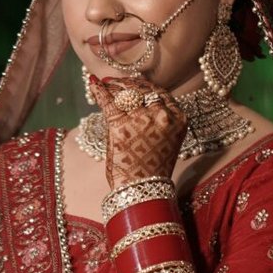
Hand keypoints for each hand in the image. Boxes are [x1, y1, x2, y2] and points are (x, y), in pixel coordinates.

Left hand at [87, 70, 185, 196]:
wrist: (142, 191)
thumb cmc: (152, 170)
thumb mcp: (166, 141)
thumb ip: (159, 120)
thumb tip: (140, 99)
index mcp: (178, 119)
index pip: (161, 94)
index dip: (146, 87)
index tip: (136, 83)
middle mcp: (162, 115)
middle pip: (144, 90)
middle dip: (130, 84)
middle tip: (117, 81)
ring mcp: (141, 119)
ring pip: (127, 93)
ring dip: (115, 86)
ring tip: (107, 82)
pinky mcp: (120, 125)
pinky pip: (108, 102)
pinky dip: (99, 91)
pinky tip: (94, 83)